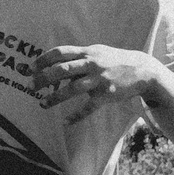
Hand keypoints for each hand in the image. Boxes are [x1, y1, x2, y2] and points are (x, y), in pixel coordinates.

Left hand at [30, 44, 157, 122]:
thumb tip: (55, 66)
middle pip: (62, 69)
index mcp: (87, 52)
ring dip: (54, 98)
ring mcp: (99, 79)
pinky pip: (88, 108)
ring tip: (42, 104)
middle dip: (43, 78)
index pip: (60, 52)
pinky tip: (66, 122)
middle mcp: (92, 64)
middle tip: (30, 86)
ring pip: (72, 89)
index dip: (43, 60)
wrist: (142, 70)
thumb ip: (78, 59)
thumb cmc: (114, 61)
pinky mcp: (106, 95)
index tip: (30, 68)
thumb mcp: (97, 53)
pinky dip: (76, 116)